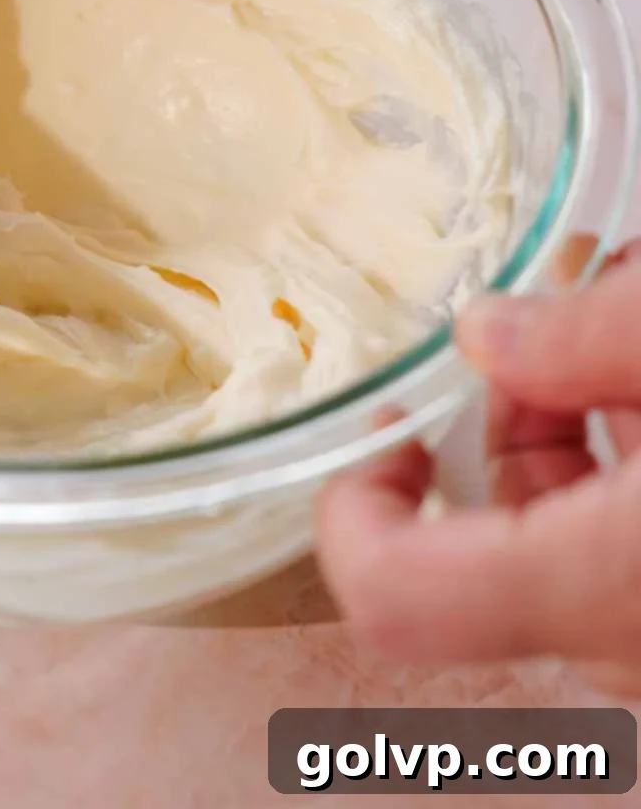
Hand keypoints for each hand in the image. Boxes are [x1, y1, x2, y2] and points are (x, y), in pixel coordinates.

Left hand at [317, 241, 640, 698]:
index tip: (392, 422)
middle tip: (552, 322)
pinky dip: (617, 473)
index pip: (401, 597)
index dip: (354, 509)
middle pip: (488, 558)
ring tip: (616, 321)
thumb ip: (582, 337)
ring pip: (560, 554)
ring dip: (571, 436)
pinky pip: (616, 561)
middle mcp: (631, 646)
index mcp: (604, 585)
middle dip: (506, 424)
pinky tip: (640, 380)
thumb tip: (482, 331)